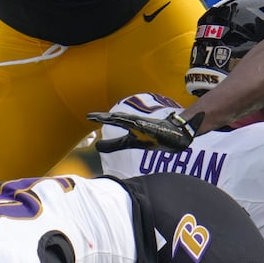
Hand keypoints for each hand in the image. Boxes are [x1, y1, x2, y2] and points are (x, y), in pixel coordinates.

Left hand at [87, 106, 201, 152]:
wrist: (175, 137)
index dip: (100, 118)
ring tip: (109, 118)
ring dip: (121, 119)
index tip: (87, 116)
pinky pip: (148, 126)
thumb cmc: (150, 137)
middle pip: (119, 118)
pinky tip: (137, 123)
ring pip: (132, 120)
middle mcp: (136, 123)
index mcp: (129, 125)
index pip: (112, 120)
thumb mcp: (129, 142)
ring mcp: (146, 125)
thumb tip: (96, 147)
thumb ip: (113, 144)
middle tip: (92, 116)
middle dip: (106, 117)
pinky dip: (142, 125)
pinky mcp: (156, 130)